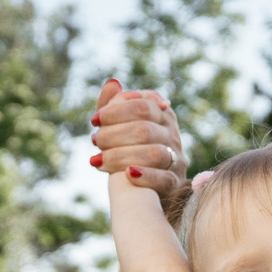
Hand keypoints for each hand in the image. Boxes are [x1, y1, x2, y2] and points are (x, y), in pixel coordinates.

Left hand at [88, 79, 188, 220]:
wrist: (144, 188)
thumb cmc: (129, 151)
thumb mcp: (120, 127)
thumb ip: (115, 105)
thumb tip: (112, 83)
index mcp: (162, 115)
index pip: (142, 105)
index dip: (116, 111)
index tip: (95, 120)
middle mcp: (173, 135)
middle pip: (144, 129)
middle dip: (114, 134)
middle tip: (94, 140)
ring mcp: (176, 159)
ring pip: (154, 153)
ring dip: (121, 155)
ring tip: (98, 160)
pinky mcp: (175, 183)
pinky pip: (163, 178)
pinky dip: (145, 175)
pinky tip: (127, 174)